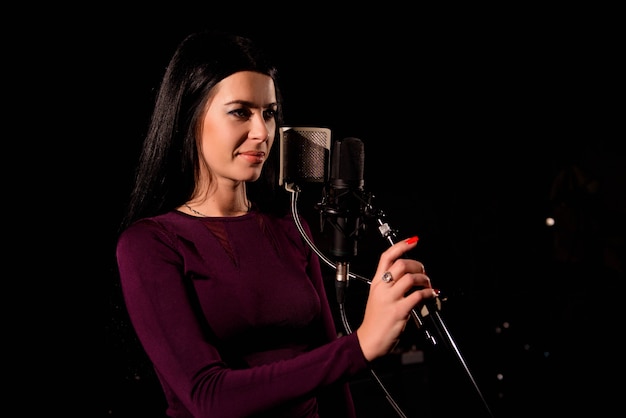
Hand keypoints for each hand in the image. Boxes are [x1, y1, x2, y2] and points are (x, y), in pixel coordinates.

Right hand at [355, 236, 436, 361]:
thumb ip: (390, 285)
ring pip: (410, 278)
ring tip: (428, 285)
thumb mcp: (377, 297)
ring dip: (424, 279)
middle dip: (418, 265)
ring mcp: (390, 299)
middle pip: (401, 264)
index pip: (386, 257)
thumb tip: (409, 275)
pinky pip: (417, 296)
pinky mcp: (399, 310)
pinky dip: (428, 294)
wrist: (369, 340)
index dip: (401, 246)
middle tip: (423, 272)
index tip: (413, 241)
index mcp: (376, 282)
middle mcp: (382, 288)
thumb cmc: (375, 320)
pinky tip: (431, 295)